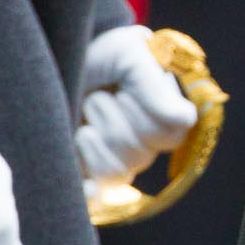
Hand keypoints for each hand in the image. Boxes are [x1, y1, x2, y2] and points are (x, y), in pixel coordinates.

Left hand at [73, 26, 197, 183]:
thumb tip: (185, 120)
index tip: (130, 85)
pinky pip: (95, 190)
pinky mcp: (87, 174)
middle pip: (141, 154)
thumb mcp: (129, 55)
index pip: (172, 133)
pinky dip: (89, 187)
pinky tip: (82, 177)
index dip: (148, 111)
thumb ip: (154, 86)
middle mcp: (145, 143)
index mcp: (165, 115)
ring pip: (117, 172)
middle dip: (114, 117)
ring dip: (95, 135)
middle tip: (100, 92)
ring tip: (84, 109)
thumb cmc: (102, 54)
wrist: (59, 58)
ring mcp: (117, 161)